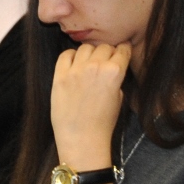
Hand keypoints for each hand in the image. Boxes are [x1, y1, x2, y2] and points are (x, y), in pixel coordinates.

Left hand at [49, 43, 130, 167]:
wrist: (82, 136)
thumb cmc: (104, 121)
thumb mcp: (119, 97)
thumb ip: (116, 78)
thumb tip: (111, 67)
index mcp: (115, 72)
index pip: (122, 50)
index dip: (124, 50)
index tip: (122, 51)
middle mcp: (96, 67)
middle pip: (104, 47)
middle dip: (107, 52)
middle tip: (106, 61)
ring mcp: (76, 70)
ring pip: (85, 48)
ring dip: (90, 53)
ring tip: (89, 63)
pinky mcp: (59, 76)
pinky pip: (65, 55)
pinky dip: (72, 56)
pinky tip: (75, 64)